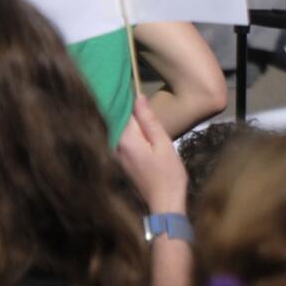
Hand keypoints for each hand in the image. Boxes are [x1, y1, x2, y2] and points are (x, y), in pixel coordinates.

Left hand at [115, 90, 188, 213]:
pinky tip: (138, 125)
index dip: (128, 97)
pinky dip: (128, 130)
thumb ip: (149, 120)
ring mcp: (117, 155)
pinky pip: (122, 139)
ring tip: (136, 104)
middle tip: (135, 90)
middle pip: (119, 119)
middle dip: (126, 106)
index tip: (130, 81)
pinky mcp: (121, 161)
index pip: (123, 110)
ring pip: (121, 129)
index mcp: (126, 139)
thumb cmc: (168, 173)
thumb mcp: (163, 143)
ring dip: (128, 118)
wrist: (165, 203)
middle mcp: (116, 146)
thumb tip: (138, 97)